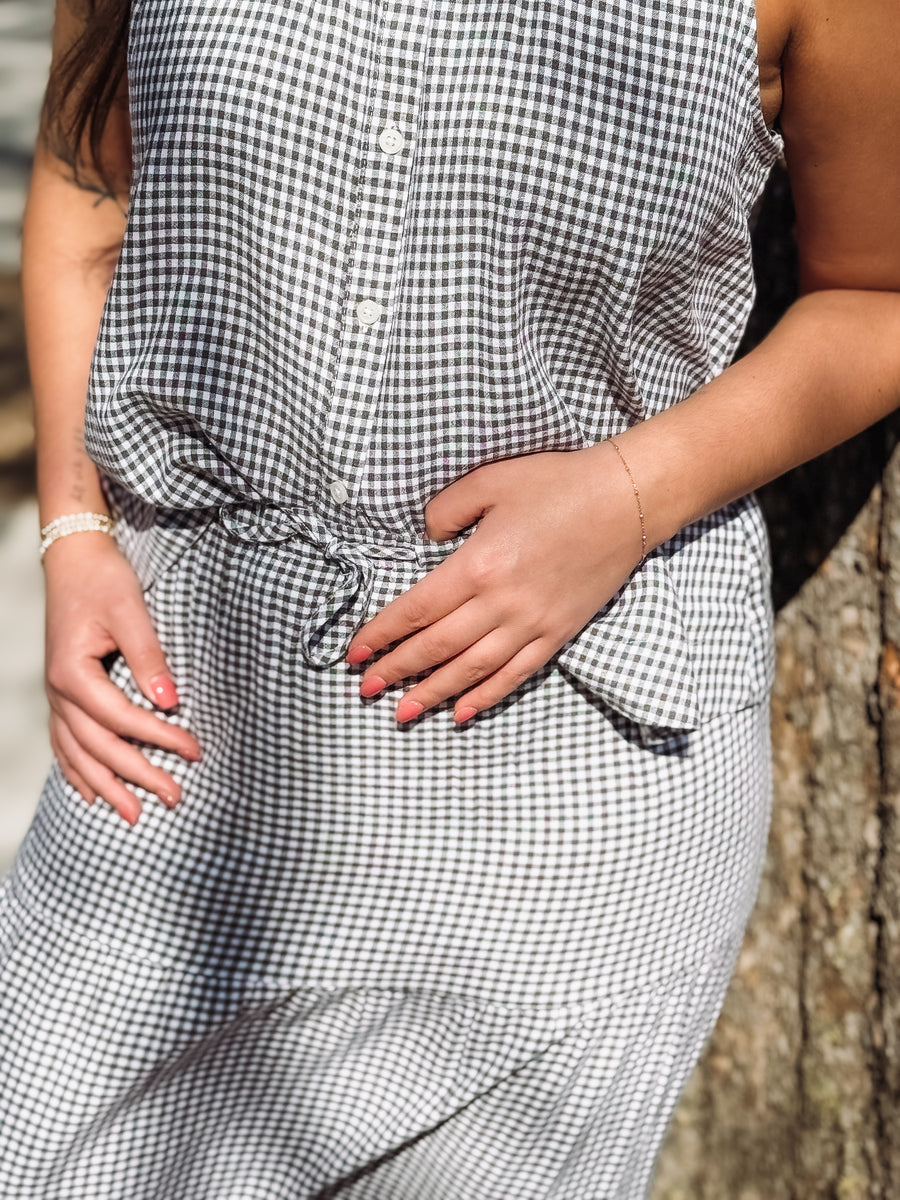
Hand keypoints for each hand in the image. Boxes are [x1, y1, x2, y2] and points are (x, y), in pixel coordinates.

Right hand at [43, 531, 200, 824]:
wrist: (74, 560)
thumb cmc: (103, 581)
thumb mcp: (130, 611)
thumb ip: (149, 657)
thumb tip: (170, 701)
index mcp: (73, 673)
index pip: (121, 719)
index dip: (158, 738)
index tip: (194, 752)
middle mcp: (59, 692)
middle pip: (100, 747)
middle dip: (137, 775)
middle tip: (174, 797)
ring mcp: (56, 696)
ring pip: (78, 753)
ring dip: (106, 785)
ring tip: (133, 814)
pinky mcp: (62, 694)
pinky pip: (64, 743)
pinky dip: (77, 770)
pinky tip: (90, 792)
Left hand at [346, 444, 643, 721]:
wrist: (625, 500)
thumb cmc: (556, 483)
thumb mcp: (488, 482)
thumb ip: (445, 511)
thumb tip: (425, 541)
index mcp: (477, 565)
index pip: (416, 610)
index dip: (382, 635)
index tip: (355, 654)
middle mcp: (501, 603)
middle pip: (437, 647)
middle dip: (396, 671)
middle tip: (366, 691)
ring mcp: (532, 624)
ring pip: (472, 669)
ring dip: (433, 694)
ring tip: (402, 713)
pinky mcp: (558, 633)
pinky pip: (515, 674)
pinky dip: (486, 697)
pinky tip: (461, 713)